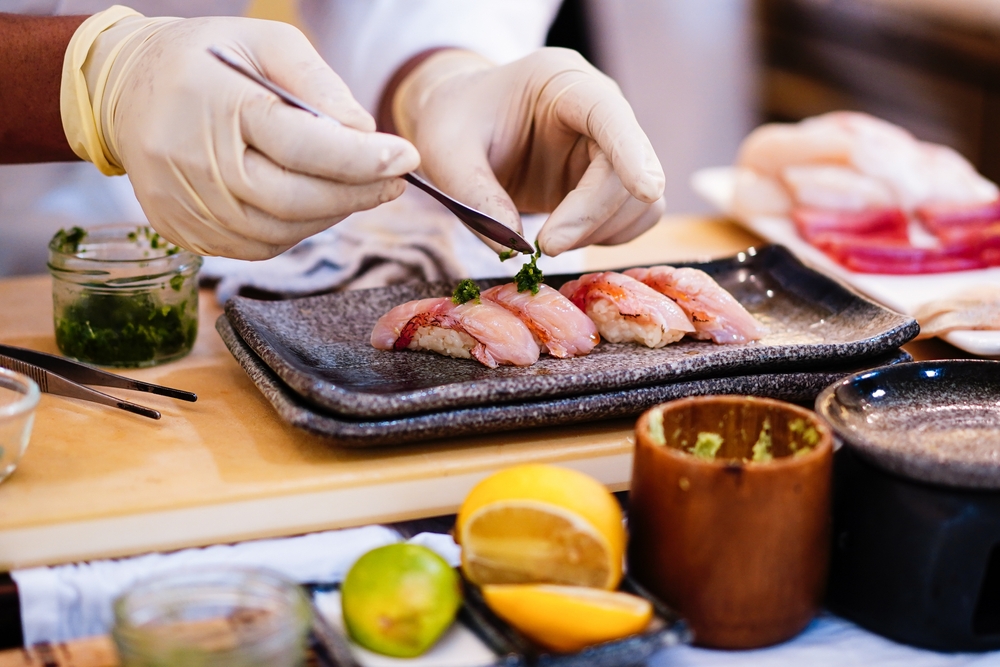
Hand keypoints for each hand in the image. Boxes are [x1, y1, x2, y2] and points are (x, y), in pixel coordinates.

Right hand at [65, 10, 419, 258]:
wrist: (124, 89)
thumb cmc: (205, 60)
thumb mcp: (264, 42)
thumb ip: (319, 85)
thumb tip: (365, 134)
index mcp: (218, 105)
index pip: (304, 145)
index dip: (363, 158)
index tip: (406, 158)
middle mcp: (196, 163)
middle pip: (296, 199)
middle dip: (357, 194)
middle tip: (394, 181)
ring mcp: (186, 205)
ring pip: (282, 231)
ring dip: (331, 214)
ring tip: (355, 188)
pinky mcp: (184, 232)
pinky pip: (258, 246)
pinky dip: (296, 230)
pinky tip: (310, 203)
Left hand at [392, 48, 664, 255]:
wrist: (461, 122)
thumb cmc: (454, 121)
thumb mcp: (445, 151)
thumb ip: (474, 195)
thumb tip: (515, 248)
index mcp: (560, 82)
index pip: (610, 113)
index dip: (631, 152)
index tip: (646, 189)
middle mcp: (598, 110)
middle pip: (626, 170)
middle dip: (590, 216)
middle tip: (545, 249)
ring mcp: (609, 146)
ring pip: (638, 201)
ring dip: (597, 233)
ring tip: (544, 243)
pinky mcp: (608, 180)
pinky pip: (632, 217)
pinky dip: (605, 238)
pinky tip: (565, 238)